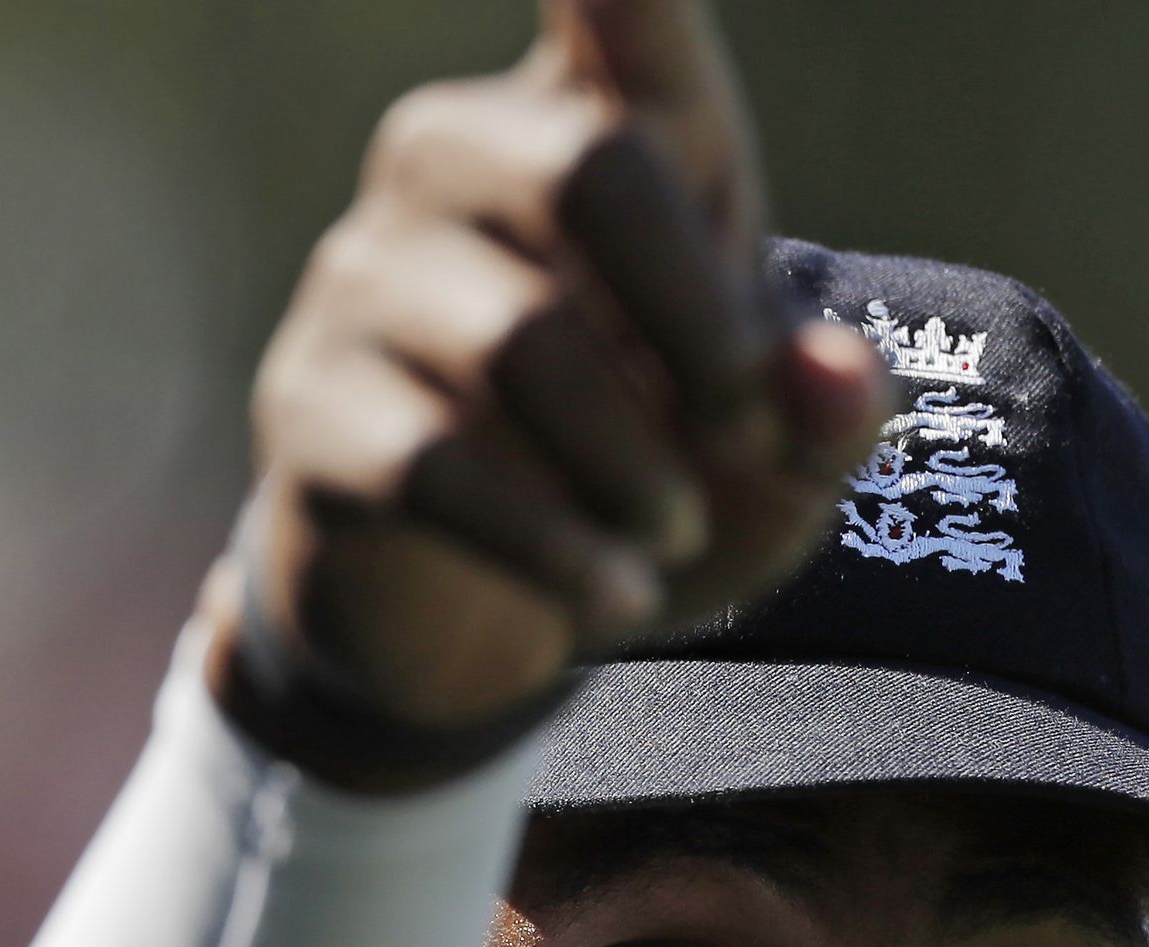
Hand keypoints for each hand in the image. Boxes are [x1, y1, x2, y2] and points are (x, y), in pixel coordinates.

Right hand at [201, 0, 893, 771]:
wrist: (481, 623)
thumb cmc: (646, 484)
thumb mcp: (770, 466)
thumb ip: (825, 416)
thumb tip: (838, 379)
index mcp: (590, 121)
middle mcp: (457, 158)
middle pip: (588, 164)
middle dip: (703, 326)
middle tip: (750, 437)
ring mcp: (365, 275)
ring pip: (516, 338)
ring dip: (630, 463)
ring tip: (670, 537)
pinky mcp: (310, 406)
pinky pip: (435, 461)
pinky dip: (551, 543)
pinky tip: (611, 594)